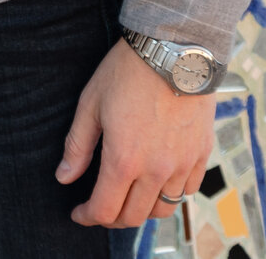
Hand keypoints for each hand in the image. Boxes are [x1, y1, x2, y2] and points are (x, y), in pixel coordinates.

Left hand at [56, 41, 214, 226]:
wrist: (175, 47)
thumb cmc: (128, 71)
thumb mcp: (91, 104)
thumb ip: (78, 146)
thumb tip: (64, 177)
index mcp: (124, 160)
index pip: (105, 210)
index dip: (87, 216)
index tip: (79, 212)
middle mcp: (157, 169)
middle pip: (134, 216)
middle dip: (112, 217)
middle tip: (101, 206)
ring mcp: (183, 163)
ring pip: (163, 209)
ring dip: (142, 208)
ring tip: (129, 195)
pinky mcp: (202, 153)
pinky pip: (188, 190)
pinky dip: (171, 194)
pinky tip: (158, 181)